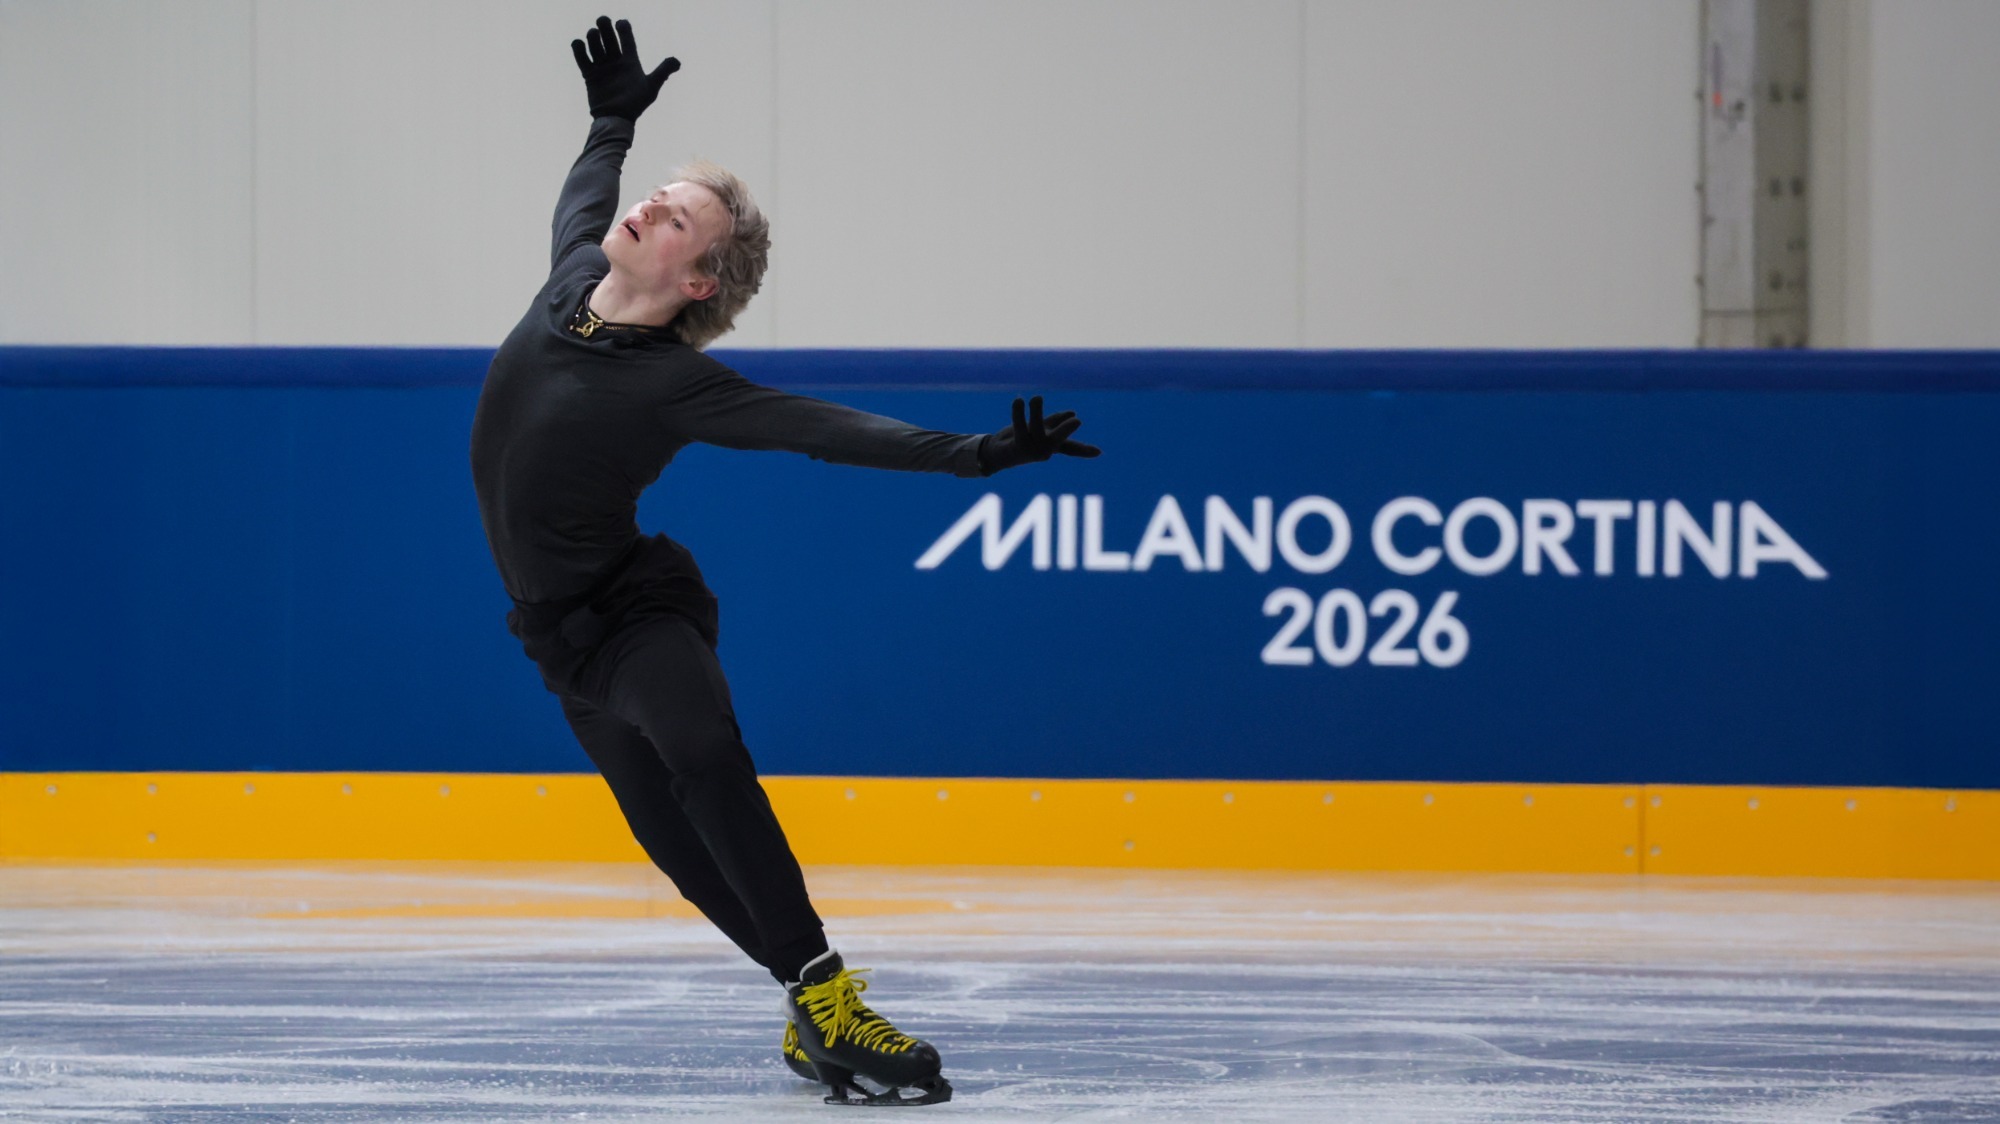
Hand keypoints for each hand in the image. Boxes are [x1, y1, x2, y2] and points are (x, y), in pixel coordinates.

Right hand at [570, 16, 679, 121]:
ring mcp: (602, 68)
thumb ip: (662, 71)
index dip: (624, 28)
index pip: (627, 40)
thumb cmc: (635, 104)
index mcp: (631, 62)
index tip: (621, 23)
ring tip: (593, 34)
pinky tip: (579, 43)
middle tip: (603, 20)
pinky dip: (578, 48)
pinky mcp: (590, 75)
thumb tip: (677, 61)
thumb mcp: (651, 87)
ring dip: (593, 37)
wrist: (616, 119)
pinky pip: (581, 58)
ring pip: (595, 45)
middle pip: (609, 39)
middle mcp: (616, 62)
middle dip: (605, 27)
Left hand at [977, 396, 1101, 474]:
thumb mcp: (1039, 428)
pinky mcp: (1017, 446)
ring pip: (1036, 429)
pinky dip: (1019, 412)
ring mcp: (1031, 451)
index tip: (1099, 452)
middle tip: (1077, 421)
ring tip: (1036, 398)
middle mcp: (1044, 451)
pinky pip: (1019, 427)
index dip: (1084, 450)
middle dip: (1066, 430)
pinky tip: (1019, 400)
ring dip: (1036, 411)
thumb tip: (1074, 414)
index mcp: (1052, 446)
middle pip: (1057, 441)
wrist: (996, 454)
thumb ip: (1054, 422)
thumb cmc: (1019, 440)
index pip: (1070, 448)